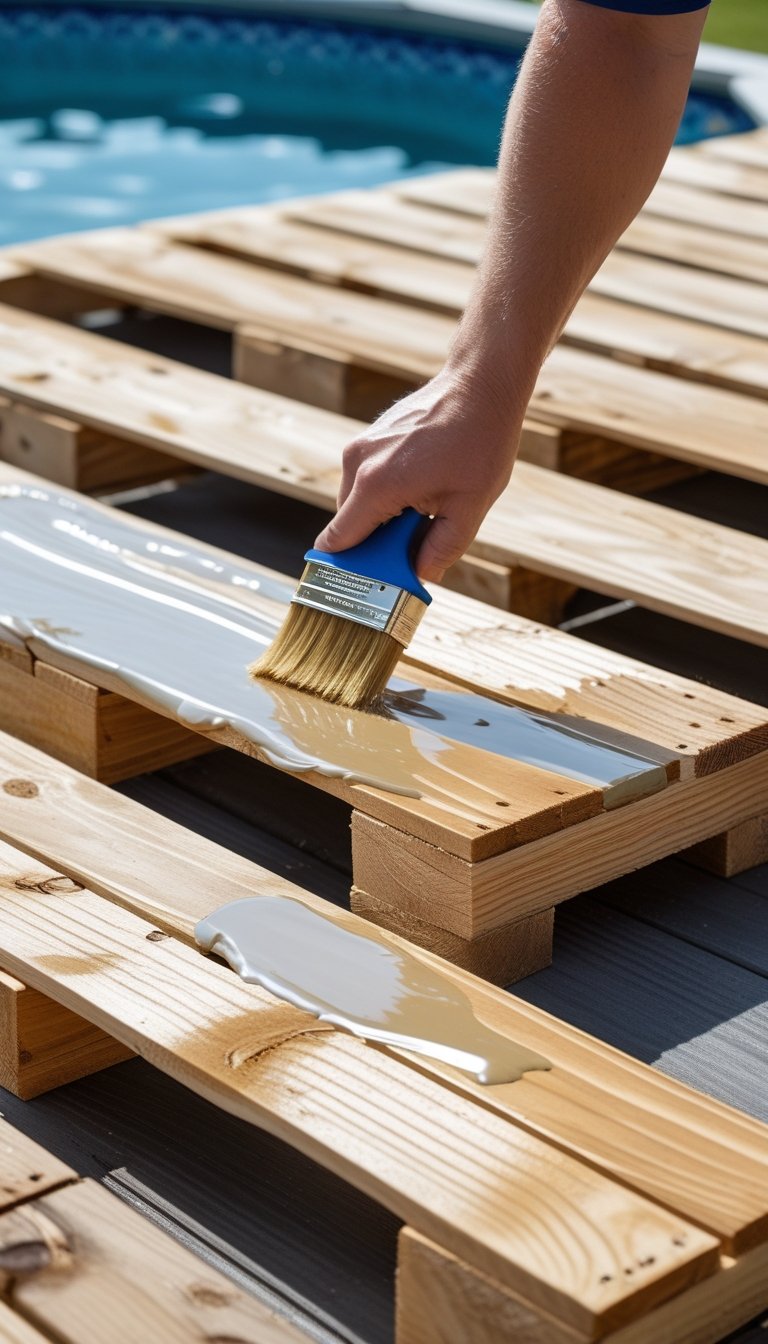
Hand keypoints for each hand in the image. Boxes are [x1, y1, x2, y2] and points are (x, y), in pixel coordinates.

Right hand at [314, 367, 522, 583]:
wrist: (481, 382)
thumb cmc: (480, 439)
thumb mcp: (470, 507)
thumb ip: (441, 550)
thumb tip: (419, 577)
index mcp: (376, 485)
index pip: (337, 542)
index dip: (347, 569)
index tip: (368, 583)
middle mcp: (358, 463)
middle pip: (348, 525)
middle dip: (376, 543)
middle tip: (416, 546)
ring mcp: (360, 445)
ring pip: (358, 502)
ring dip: (383, 517)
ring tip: (425, 509)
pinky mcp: (368, 436)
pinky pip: (366, 480)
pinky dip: (386, 494)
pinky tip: (422, 488)